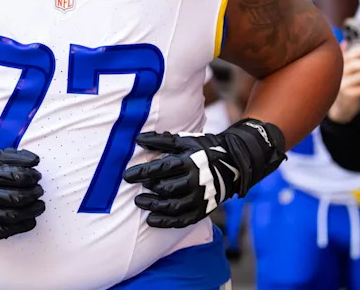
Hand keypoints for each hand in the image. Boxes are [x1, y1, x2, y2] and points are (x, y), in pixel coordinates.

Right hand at [0, 143, 44, 238]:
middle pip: (17, 198)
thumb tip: (36, 160)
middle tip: (39, 190)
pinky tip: (31, 220)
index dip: (32, 177)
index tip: (37, 176)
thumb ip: (13, 156)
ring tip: (40, 205)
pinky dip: (21, 227)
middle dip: (34, 194)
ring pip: (13, 215)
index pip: (18, 177)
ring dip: (32, 211)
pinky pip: (5, 230)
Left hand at [124, 119, 285, 228]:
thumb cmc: (202, 150)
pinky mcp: (203, 210)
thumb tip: (138, 138)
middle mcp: (195, 181)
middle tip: (136, 190)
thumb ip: (161, 141)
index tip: (127, 176)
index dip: (142, 172)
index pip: (161, 168)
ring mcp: (200, 198)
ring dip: (154, 206)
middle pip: (167, 189)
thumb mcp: (184, 141)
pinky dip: (166, 222)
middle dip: (149, 190)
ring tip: (140, 202)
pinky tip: (152, 220)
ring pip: (173, 206)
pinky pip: (183, 219)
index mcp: (189, 162)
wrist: (232, 164)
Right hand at [327, 44, 359, 123]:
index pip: (350, 54)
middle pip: (354, 65)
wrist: (340, 101)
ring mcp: (343, 84)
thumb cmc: (346, 80)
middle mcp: (339, 72)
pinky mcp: (348, 94)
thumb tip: (346, 42)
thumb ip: (346, 55)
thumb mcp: (344, 67)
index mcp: (340, 63)